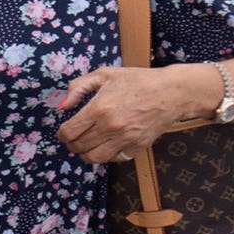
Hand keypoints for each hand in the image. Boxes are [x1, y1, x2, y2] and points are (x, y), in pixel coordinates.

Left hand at [50, 66, 210, 162]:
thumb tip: (62, 106)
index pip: (69, 132)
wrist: (171, 92)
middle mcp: (110, 127)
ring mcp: (125, 139)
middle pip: (79, 147)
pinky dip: (108, 155)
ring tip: (88, 144)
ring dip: (86, 153)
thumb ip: (78, 87)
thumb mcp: (104, 75)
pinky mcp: (137, 147)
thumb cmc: (138, 80)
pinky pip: (115, 159)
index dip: (62, 134)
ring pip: (94, 158)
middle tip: (74, 138)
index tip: (64, 131)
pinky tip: (108, 144)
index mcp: (98, 108)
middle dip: (72, 144)